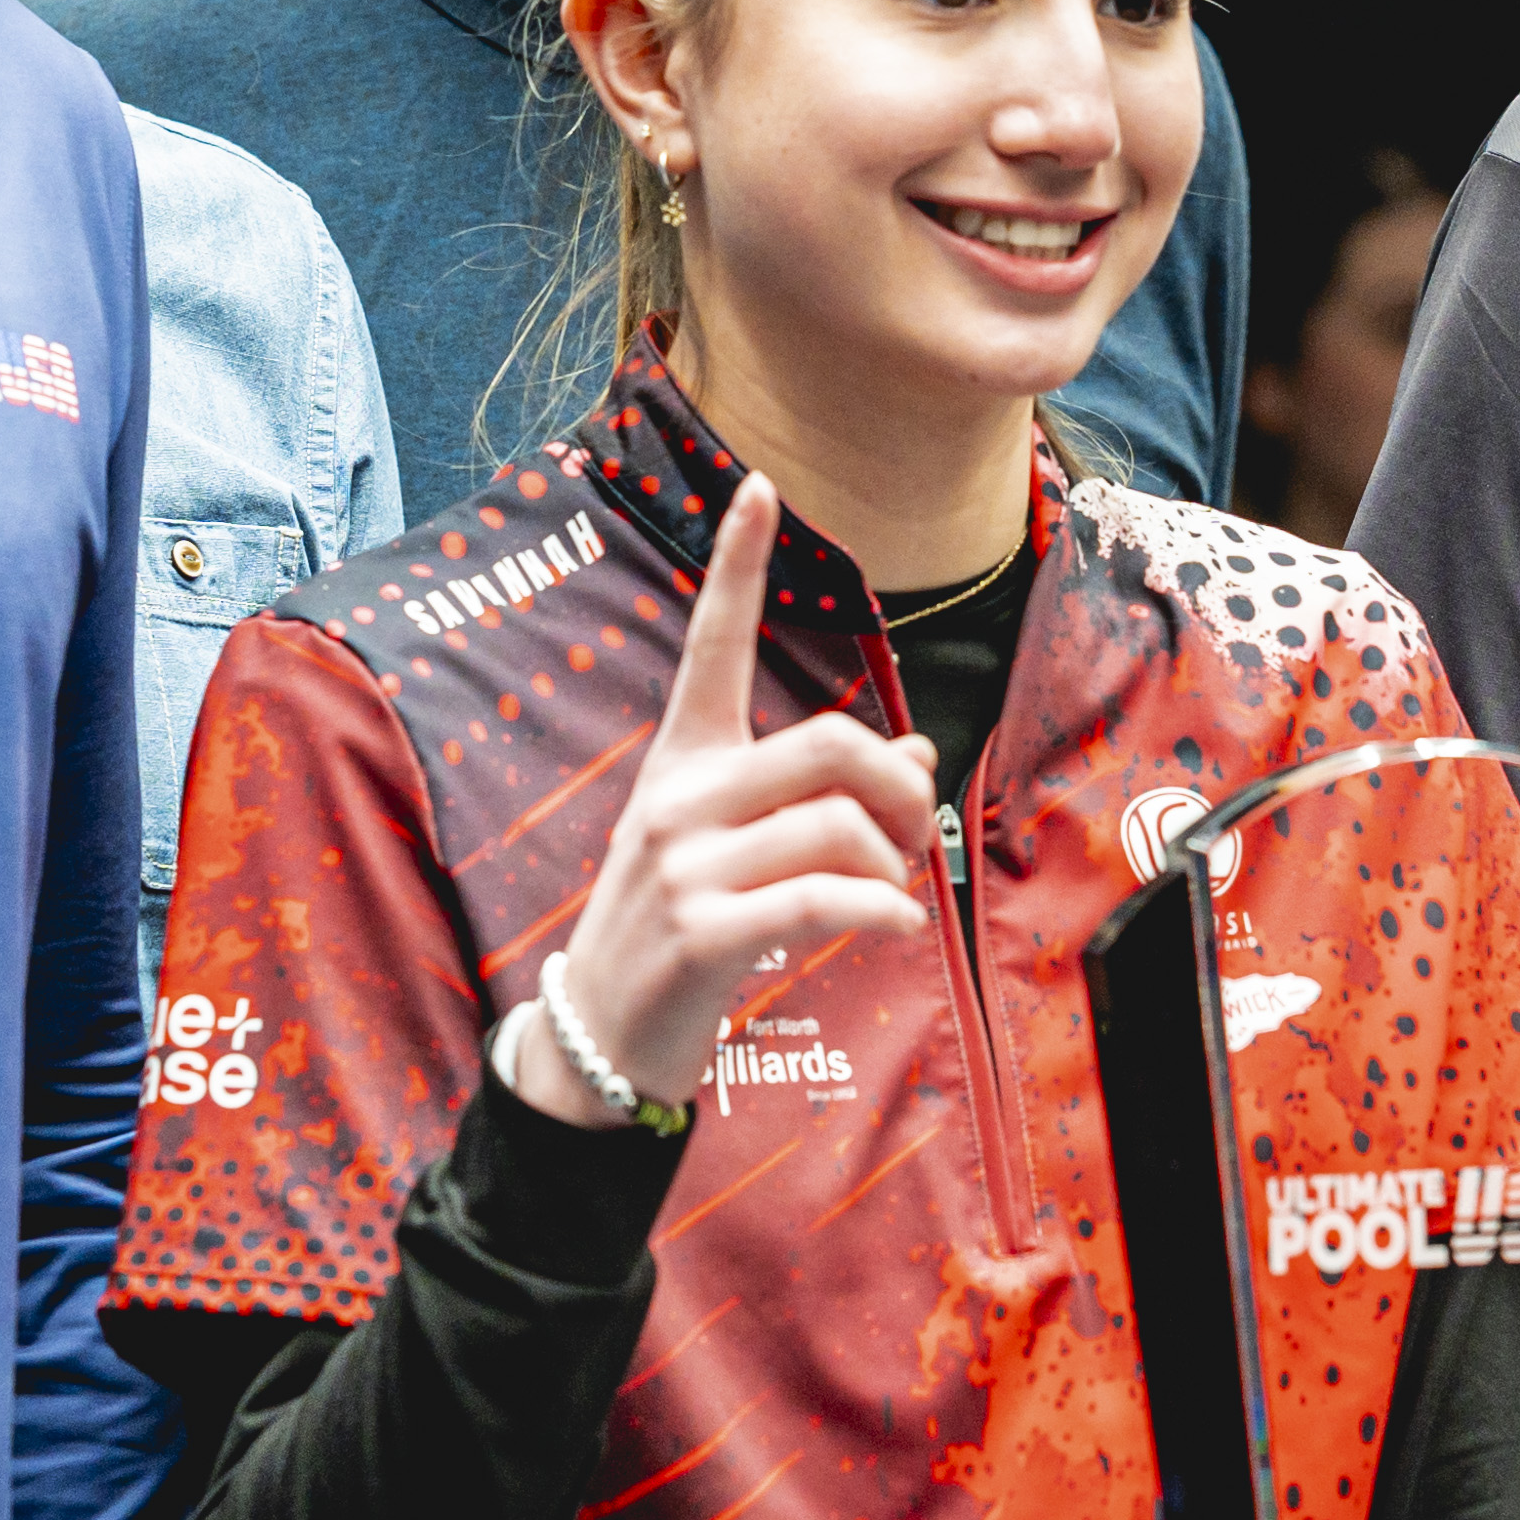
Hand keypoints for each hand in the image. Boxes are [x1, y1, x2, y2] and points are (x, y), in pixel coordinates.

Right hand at [511, 487, 930, 1125]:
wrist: (604, 1036)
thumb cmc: (682, 930)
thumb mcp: (737, 850)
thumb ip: (818, 796)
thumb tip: (914, 749)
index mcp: (683, 760)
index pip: (710, 644)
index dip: (737, 563)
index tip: (760, 484)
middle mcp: (679, 797)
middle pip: (831, 743)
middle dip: (900, 785)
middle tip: (915, 832)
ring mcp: (684, 865)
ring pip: (838, 824)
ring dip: (894, 864)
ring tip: (891, 895)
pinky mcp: (701, 933)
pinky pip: (821, 898)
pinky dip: (880, 910)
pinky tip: (893, 924)